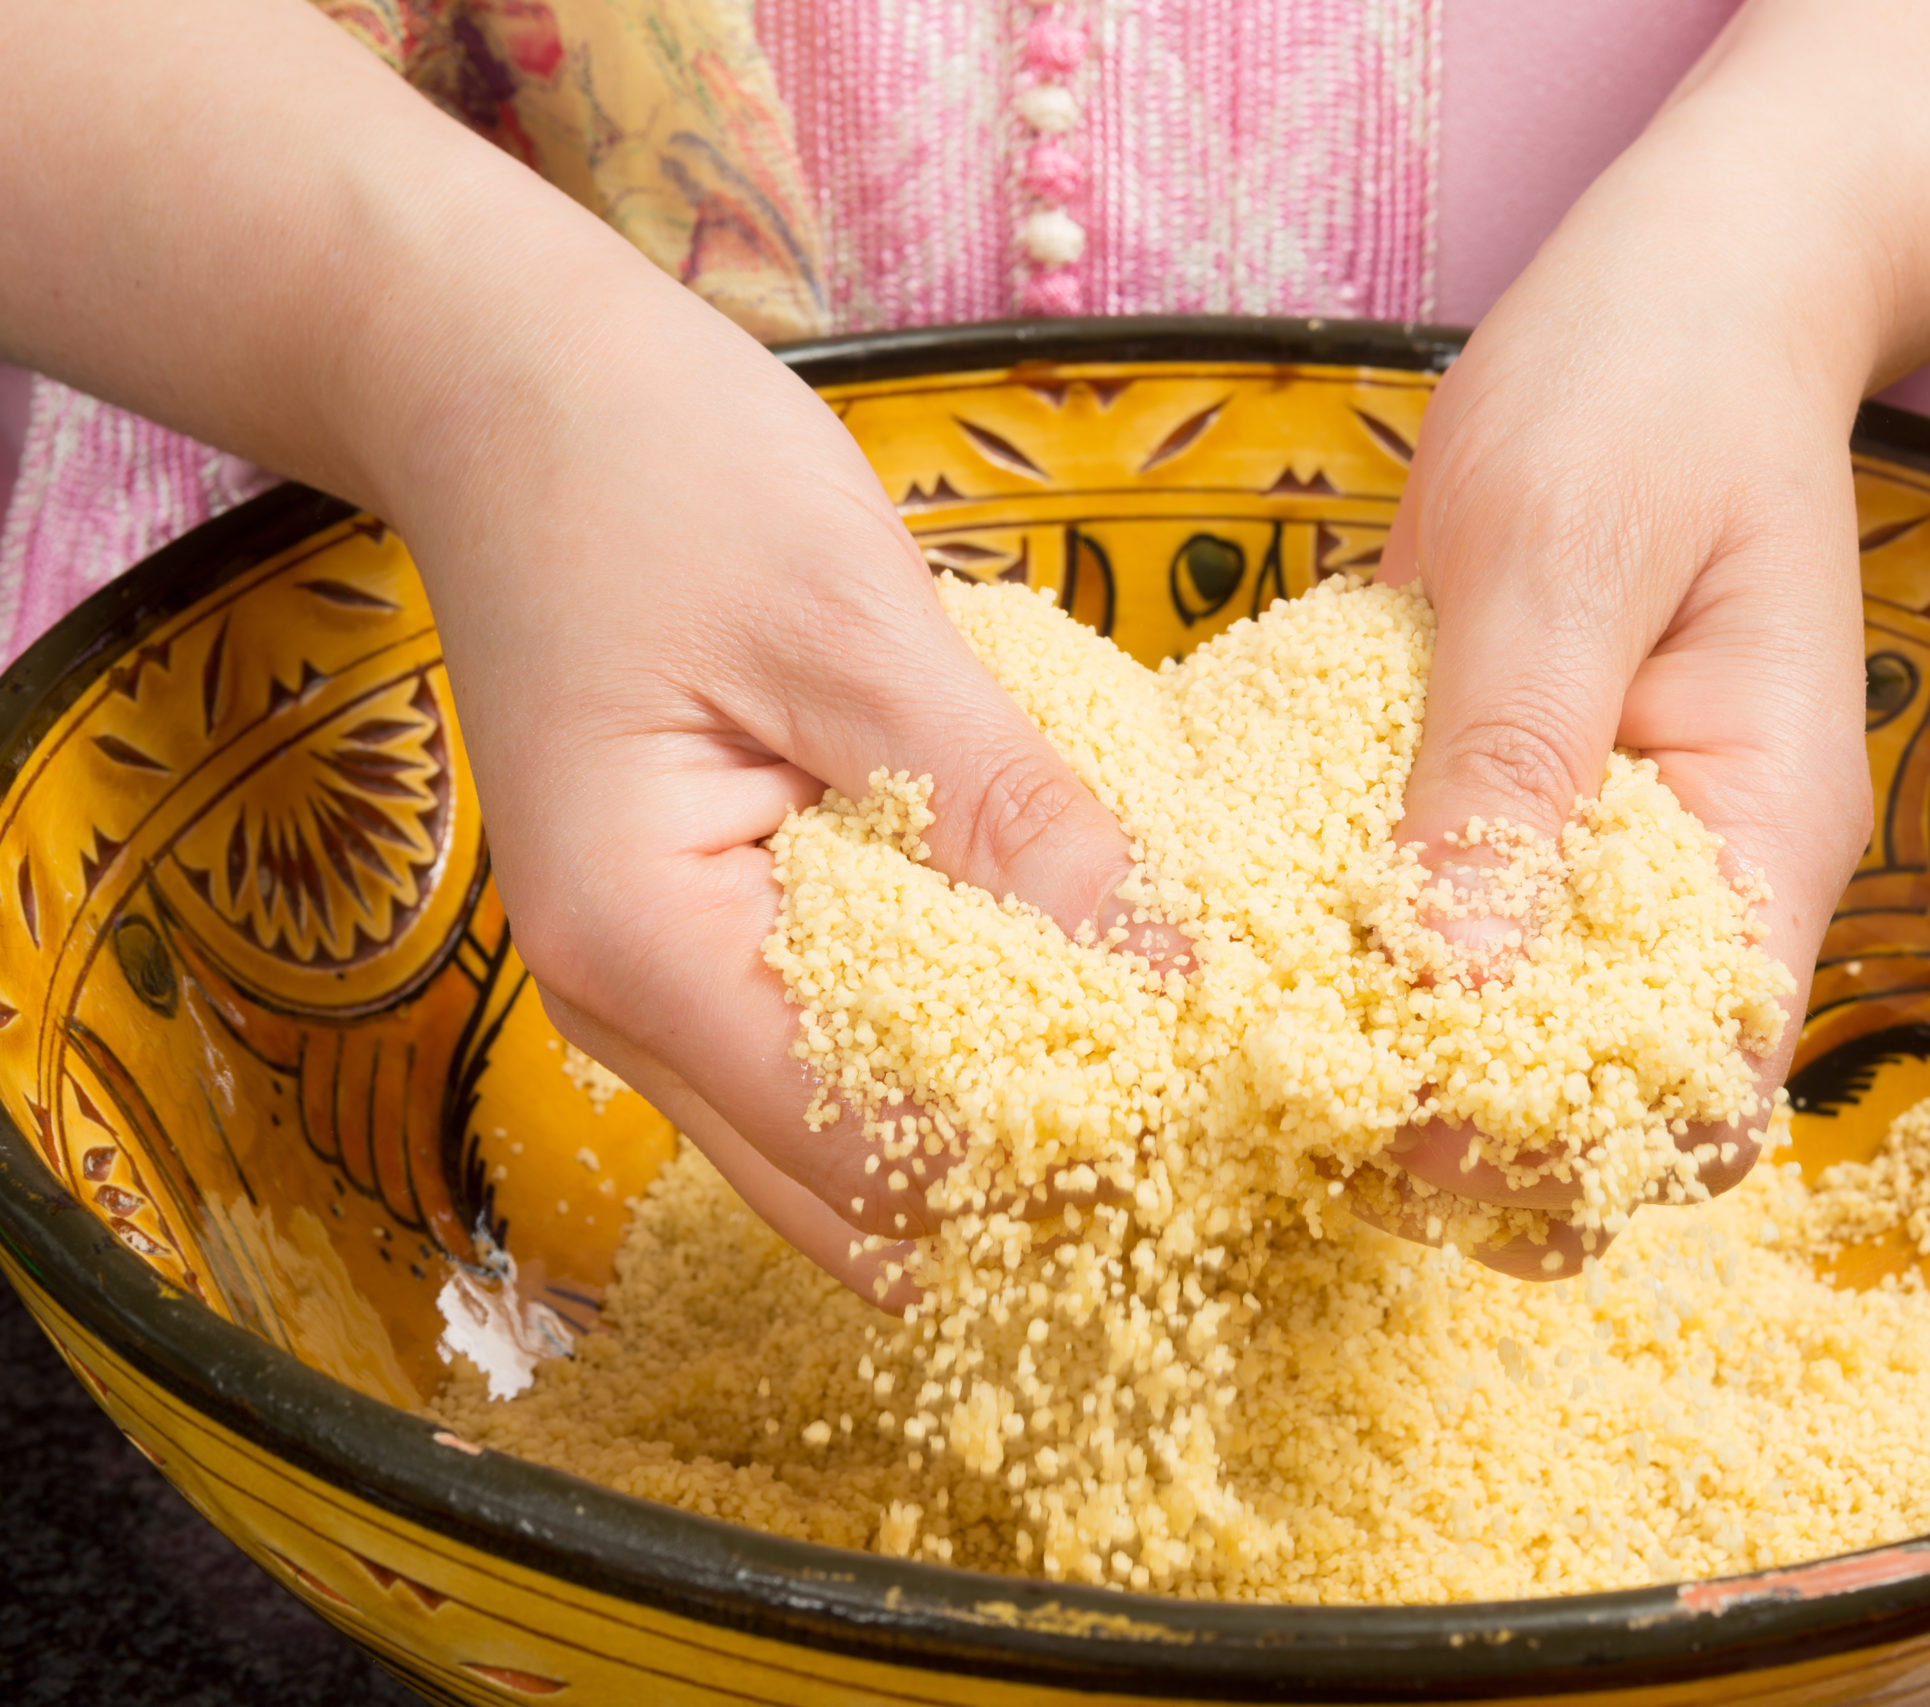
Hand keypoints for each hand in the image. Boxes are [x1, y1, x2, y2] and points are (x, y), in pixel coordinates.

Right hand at [383, 273, 1175, 1309]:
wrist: (506, 391)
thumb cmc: (654, 474)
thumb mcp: (855, 625)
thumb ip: (997, 806)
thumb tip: (1160, 967)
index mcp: (642, 943)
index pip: (868, 1148)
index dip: (1043, 1150)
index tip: (1206, 1101)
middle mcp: (626, 1009)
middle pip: (851, 1198)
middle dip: (1026, 1182)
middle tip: (1205, 1124)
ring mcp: (654, 988)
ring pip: (841, 1152)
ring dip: (991, 1130)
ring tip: (1158, 1071)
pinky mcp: (699, 942)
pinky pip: (835, 1055)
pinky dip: (948, 1052)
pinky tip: (1060, 1001)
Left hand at [1368, 213, 1873, 1275]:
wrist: (1681, 298)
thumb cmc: (1639, 396)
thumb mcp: (1557, 562)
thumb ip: (1510, 771)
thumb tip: (1455, 993)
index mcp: (1762, 839)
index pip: (1700, 1091)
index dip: (1560, 1150)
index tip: (1401, 1137)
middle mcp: (1708, 881)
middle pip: (1620, 1105)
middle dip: (1480, 1152)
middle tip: (1305, 1117)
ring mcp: (1623, 854)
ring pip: (1537, 1040)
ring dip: (1419, 1073)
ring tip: (1271, 1058)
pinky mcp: (1535, 812)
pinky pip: (1470, 933)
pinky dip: (1385, 967)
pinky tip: (1276, 960)